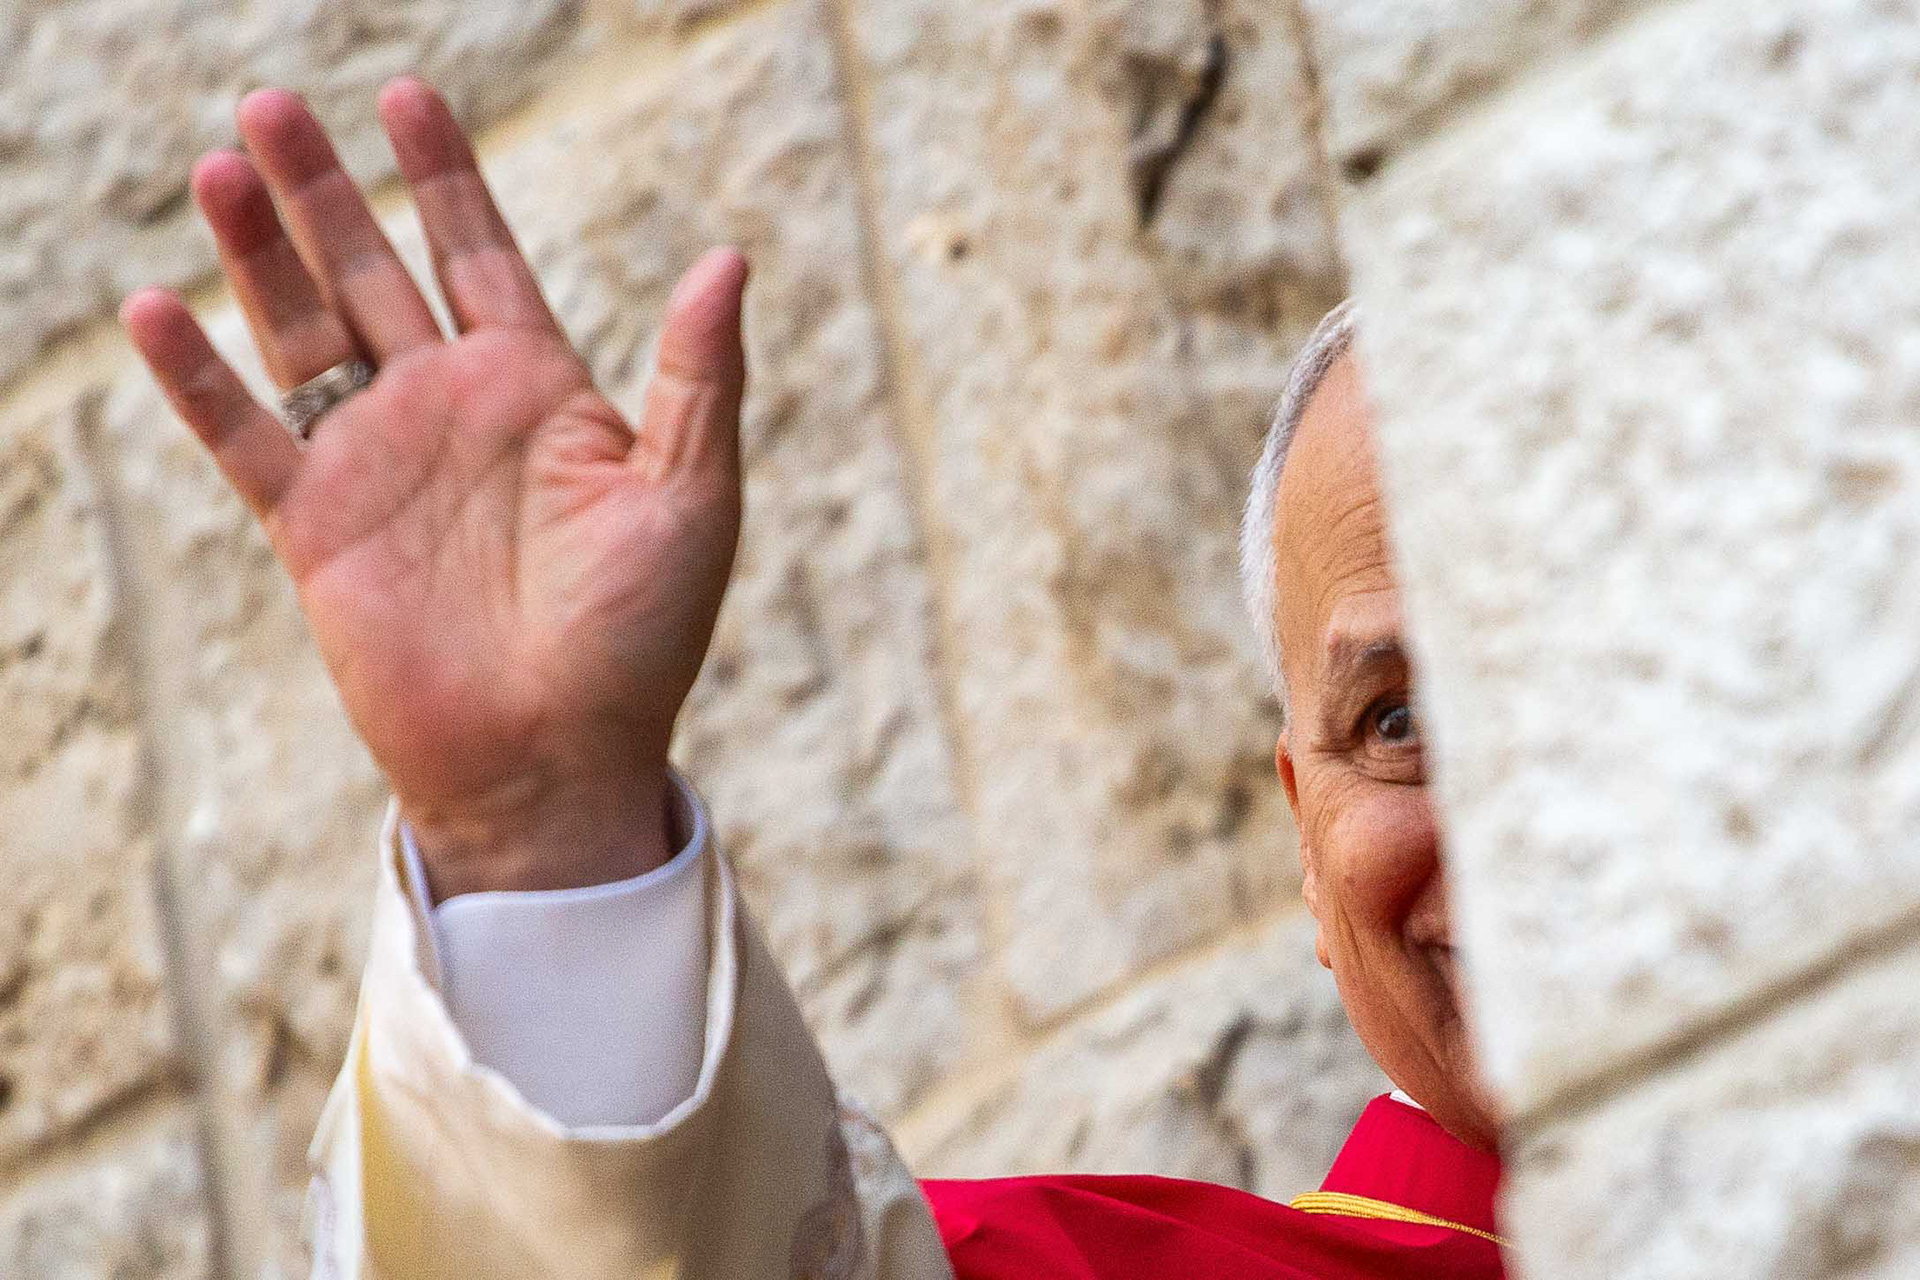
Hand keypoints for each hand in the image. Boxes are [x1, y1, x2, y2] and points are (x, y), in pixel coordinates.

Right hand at [121, 80, 747, 896]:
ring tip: (225, 163)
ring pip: (303, 332)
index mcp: (540, 391)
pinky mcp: (317, 527)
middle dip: (325, 190)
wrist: (558, 760)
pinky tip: (157, 308)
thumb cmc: (641, 639)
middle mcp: (450, 411)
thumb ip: (699, 377)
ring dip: (261, 253)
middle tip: (272, 102)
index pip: (480, 255)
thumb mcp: (691, 497)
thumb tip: (729, 258)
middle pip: (371, 272)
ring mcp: (378, 463)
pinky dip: (199, 379)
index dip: (444, 178)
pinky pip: (245, 436)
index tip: (406, 97)